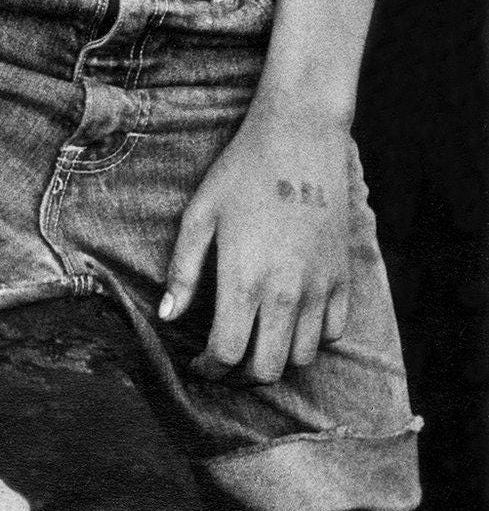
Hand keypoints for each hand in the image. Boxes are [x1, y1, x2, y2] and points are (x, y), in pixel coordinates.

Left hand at [159, 95, 351, 380]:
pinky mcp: (343, 276)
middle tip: (224, 360)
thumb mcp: (200, 215)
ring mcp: (320, 287)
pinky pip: (333, 332)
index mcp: (244, 280)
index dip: (209, 369)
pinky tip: (292, 320)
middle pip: (267, 368)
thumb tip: (167, 316)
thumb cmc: (242, 171)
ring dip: (277, 358)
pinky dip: (312, 338)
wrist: (299, 136)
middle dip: (240, 374)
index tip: (199, 363)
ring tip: (257, 340)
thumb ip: (183, 270)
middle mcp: (285, 293)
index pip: (227, 355)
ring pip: (303, 358)